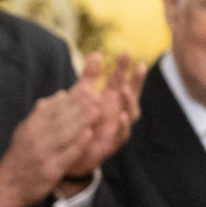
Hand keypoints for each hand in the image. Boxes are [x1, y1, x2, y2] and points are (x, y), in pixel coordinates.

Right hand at [0, 90, 89, 206]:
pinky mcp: (50, 170)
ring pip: (64, 134)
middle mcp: (34, 139)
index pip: (51, 108)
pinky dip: (78, 143)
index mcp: (29, 127)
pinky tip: (89, 134)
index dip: (70, 99)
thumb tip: (61, 94)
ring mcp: (43, 155)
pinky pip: (67, 154)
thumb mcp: (25, 131)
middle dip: (79, 107)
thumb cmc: (20, 156)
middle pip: (59, 119)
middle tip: (96, 98)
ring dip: (82, 121)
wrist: (8, 186)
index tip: (86, 90)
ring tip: (97, 111)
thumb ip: (43, 113)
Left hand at [63, 52, 143, 183]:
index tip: (126, 52)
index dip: (125, 67)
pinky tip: (120, 116)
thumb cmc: (79, 123)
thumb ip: (89, 77)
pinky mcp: (110, 144)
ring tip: (123, 88)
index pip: (121, 80)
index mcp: (110, 100)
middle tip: (139, 65)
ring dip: (129, 101)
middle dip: (135, 80)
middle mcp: (117, 113)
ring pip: (130, 114)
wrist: (66, 154)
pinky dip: (122, 126)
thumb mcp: (81, 97)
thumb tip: (97, 54)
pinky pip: (121, 135)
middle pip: (131, 94)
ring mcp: (116, 128)